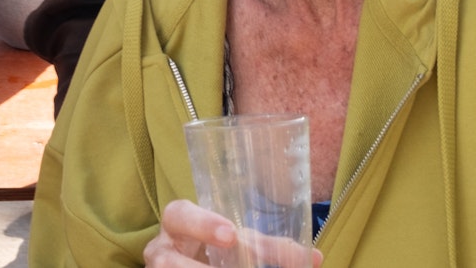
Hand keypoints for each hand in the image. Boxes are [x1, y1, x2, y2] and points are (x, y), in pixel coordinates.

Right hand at [145, 200, 323, 266]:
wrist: (194, 258)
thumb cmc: (216, 247)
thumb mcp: (240, 242)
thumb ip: (271, 248)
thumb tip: (314, 257)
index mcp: (179, 222)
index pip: (180, 214)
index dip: (202, 224)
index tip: (231, 235)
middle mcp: (161, 249)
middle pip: (166, 259)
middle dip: (195, 267)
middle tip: (228, 260)